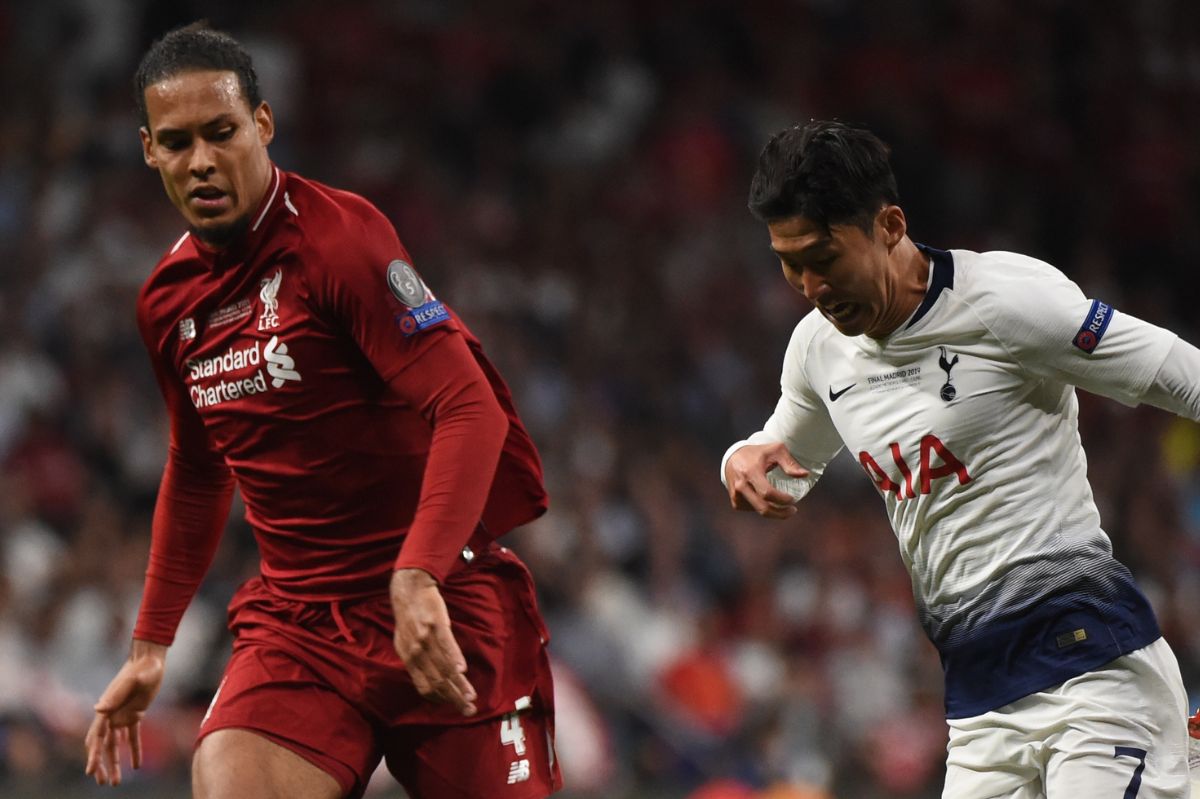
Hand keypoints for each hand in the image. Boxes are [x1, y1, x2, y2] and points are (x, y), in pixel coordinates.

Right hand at [84, 640, 166, 785]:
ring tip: (115, 782)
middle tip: (103, 782)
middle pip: (103, 745)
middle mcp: (111, 714)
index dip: (93, 755)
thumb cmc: (142, 669)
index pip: (96, 737)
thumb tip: (98, 709)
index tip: (91, 771)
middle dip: (101, 764)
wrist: (151, 660)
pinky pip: (133, 736)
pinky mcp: (135, 714)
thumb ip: (115, 695)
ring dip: (115, 762)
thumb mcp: (131, 682)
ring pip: (116, 744)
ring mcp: (122, 715)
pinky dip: (134, 750)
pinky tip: (137, 765)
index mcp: (106, 709)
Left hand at [390, 568, 477, 716]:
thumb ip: (416, 659)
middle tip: (469, 710)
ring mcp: (425, 638)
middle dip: (454, 698)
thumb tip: (428, 678)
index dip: (440, 698)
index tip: (455, 705)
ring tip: (471, 696)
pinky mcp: (436, 625)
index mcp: (408, 657)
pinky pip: (447, 646)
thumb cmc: (410, 616)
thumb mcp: (406, 641)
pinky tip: (462, 671)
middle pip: (436, 681)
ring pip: (443, 667)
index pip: (424, 685)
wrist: (410, 589)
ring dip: (458, 684)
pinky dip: (454, 659)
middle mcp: (415, 651)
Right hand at [725, 442, 808, 518]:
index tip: (793, 499)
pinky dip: (762, 507)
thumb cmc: (758, 453)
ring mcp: (736, 494)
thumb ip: (790, 463)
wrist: (733, 457)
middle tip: (793, 510)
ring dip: (773, 511)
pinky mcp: (735, 500)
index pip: (767, 493)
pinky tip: (766, 499)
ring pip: (758, 511)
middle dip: (781, 513)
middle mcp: (741, 485)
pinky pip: (752, 509)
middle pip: (762, 508)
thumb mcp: (775, 451)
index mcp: (751, 472)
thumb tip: (805, 475)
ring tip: (781, 502)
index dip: (782, 500)